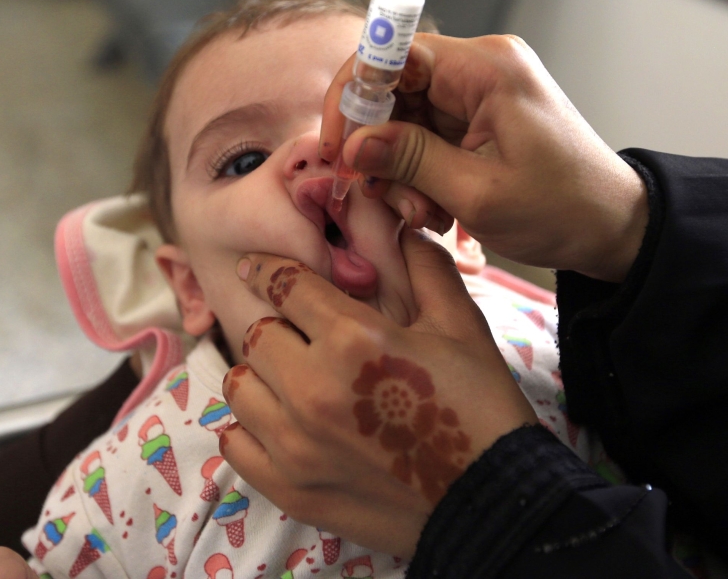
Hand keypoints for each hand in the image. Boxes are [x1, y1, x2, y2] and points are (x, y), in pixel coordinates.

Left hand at [220, 230, 537, 557]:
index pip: (283, 284)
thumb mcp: (462, 327)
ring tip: (291, 379)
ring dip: (261, 374)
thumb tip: (402, 226)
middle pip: (257, 334)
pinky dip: (249, 428)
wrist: (491, 501)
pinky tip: (279, 423)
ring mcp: (295, 445)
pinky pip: (236, 444)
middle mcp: (312, 388)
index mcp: (354, 339)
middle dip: (278, 325)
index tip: (260, 268)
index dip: (269, 268)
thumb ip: (426, 268)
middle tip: (303, 335)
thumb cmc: (480, 408)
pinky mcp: (290, 488)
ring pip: (240, 386)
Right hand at [320, 34, 647, 281]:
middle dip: (380, 147)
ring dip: (400, 169)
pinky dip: (420, 174)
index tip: (338, 148)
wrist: (613, 227)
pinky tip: (435, 208)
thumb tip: (354, 144)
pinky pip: (428, 136)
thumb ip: (411, 161)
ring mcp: (481, 94)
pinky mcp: (481, 119)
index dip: (355, 97)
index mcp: (486, 69)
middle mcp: (481, 69)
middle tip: (383, 197)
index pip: (393, 55)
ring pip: (407, 119)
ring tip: (422, 212)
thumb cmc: (562, 209)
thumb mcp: (479, 193)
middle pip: (395, 89)